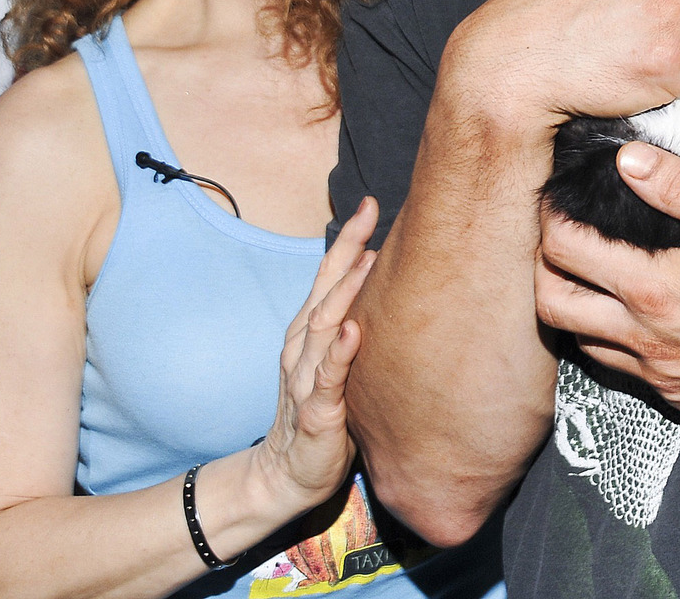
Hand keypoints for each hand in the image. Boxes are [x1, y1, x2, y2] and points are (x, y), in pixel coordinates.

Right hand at [257, 197, 378, 509]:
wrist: (287, 475)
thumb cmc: (323, 414)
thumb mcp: (340, 365)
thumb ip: (354, 330)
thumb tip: (393, 290)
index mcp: (309, 332)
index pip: (328, 275)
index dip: (347, 239)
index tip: (370, 204)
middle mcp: (302, 346)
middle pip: (324, 287)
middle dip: (346, 248)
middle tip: (370, 211)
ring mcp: (306, 376)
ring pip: (323, 325)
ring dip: (344, 291)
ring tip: (366, 260)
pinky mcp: (316, 410)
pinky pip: (328, 377)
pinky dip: (340, 352)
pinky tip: (354, 331)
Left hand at [534, 144, 679, 421]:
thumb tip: (628, 160)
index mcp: (653, 291)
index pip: (564, 253)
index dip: (550, 220)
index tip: (556, 200)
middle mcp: (645, 340)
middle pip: (552, 307)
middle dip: (543, 268)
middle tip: (559, 239)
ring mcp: (661, 376)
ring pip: (583, 344)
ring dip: (576, 308)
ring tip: (593, 274)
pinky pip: (625, 372)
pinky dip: (614, 341)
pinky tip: (638, 315)